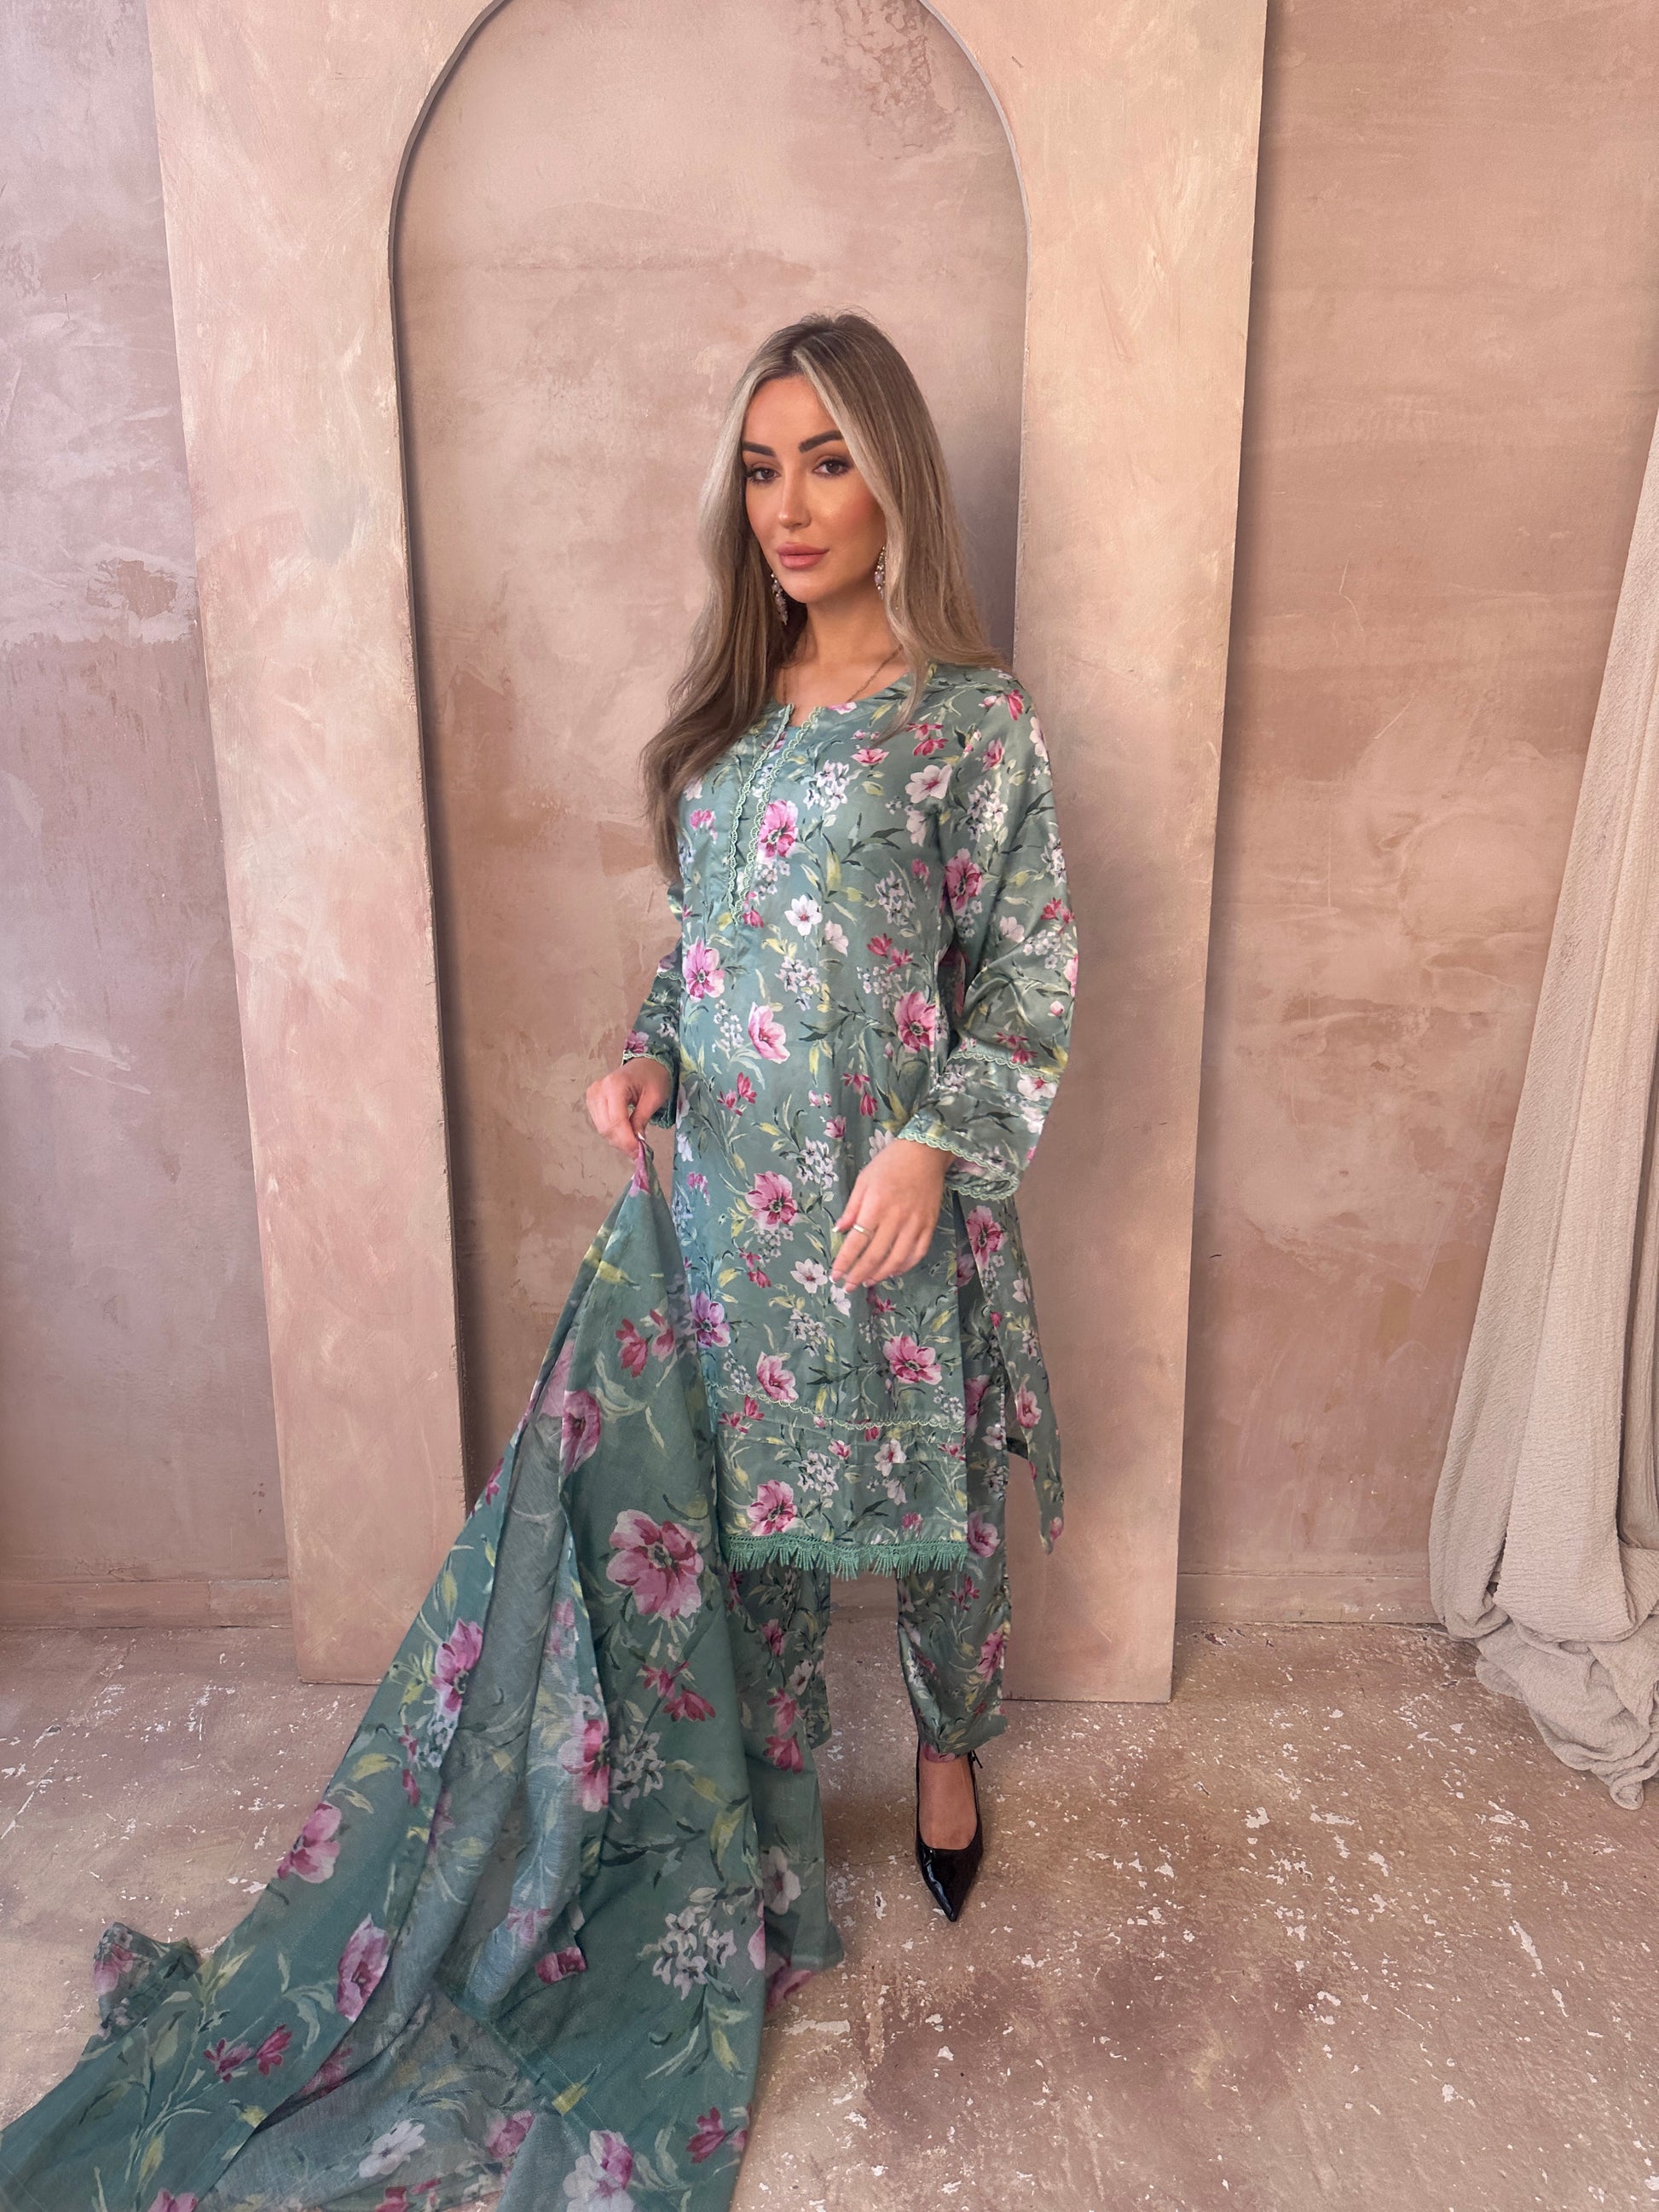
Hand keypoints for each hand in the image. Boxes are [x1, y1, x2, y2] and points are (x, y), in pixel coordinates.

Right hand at [586, 1057, 671, 1156]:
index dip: (626, 1140)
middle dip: (622, 1143)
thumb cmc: (653, 1076)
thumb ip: (642, 1120)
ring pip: (601, 1128)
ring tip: (634, 1144)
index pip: (616, 1121)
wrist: (645, 1063)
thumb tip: (636, 1142)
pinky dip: (613, 1133)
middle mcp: (599, 1089)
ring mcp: (593, 1095)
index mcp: (615, 1085)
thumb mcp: (654, 1098)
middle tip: (638, 1153)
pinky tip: (625, 1135)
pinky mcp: (592, 1100)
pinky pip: (600, 1124)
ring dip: (617, 1140)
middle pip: (606, 1127)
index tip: (639, 1153)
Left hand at [831, 1137, 952, 1286]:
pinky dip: (905, 1266)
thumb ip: (852, 1207)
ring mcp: (915, 1224)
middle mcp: (896, 1218)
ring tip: (867, 1281)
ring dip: (880, 1274)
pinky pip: (917, 1253)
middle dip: (859, 1274)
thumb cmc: (890, 1163)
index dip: (845, 1261)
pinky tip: (893, 1271)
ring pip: (897, 1259)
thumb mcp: (864, 1180)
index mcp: (876, 1206)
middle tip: (848, 1286)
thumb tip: (840, 1231)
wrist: (925, 1153)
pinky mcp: (930, 1225)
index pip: (857, 1241)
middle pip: (875, 1255)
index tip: (836, 1275)